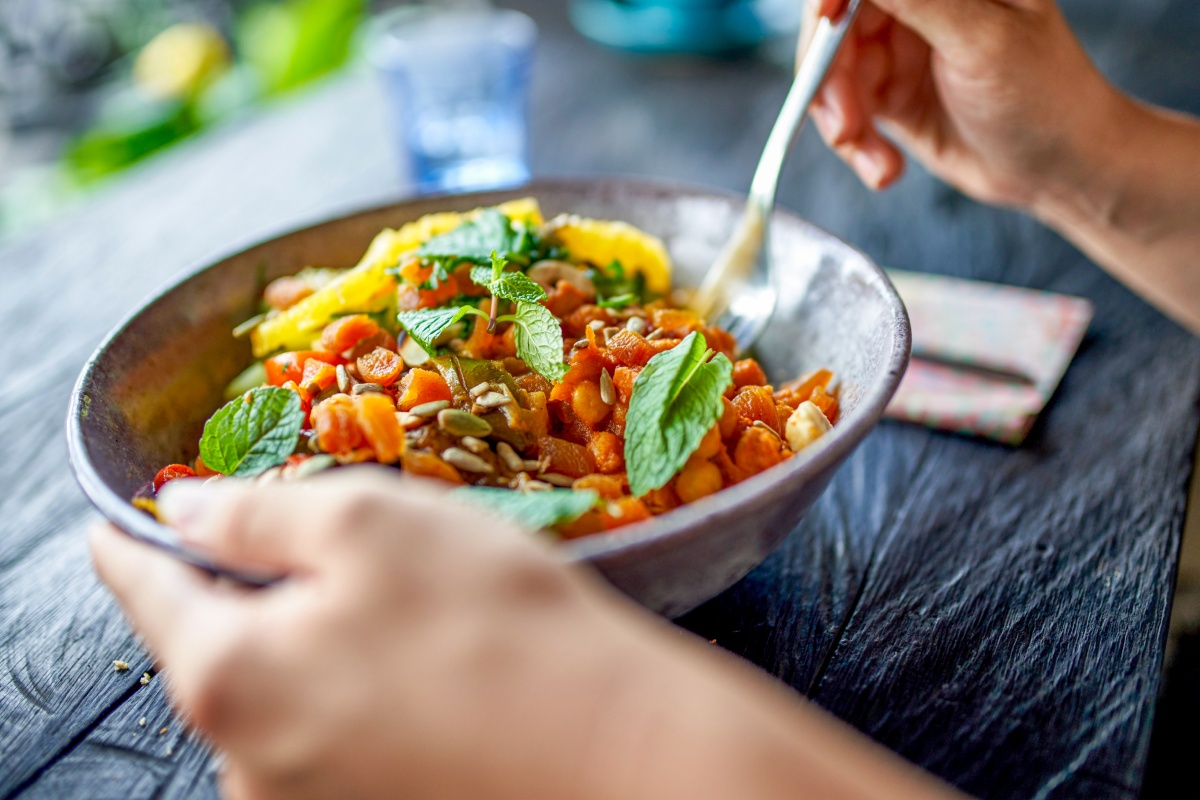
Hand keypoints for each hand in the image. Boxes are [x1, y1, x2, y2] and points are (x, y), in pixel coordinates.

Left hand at [92, 468, 959, 799]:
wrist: (619, 752)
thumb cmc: (496, 622)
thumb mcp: (371, 524)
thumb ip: (257, 513)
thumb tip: (183, 510)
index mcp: (228, 675)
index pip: (147, 591)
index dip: (134, 540)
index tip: (118, 518)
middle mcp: (245, 762)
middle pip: (220, 647)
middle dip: (256, 589)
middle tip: (334, 547)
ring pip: (283, 695)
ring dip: (320, 643)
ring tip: (410, 610)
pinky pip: (333, 737)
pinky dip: (360, 692)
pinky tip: (431, 667)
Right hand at [803, 0, 1126, 210]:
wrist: (1060, 169)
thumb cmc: (1045, 97)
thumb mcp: (981, 40)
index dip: (832, 1)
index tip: (824, 26)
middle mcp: (921, 4)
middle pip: (837, 24)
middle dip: (830, 78)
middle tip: (845, 126)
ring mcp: (903, 47)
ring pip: (832, 72)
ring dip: (843, 121)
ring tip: (874, 160)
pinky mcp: (891, 93)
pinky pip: (845, 110)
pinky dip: (855, 144)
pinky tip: (884, 169)